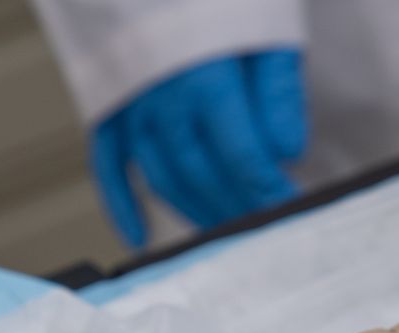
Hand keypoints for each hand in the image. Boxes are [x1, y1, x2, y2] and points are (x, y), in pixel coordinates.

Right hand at [92, 50, 306, 248]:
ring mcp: (130, 106)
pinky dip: (120, 204)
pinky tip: (141, 236)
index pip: (241, 156)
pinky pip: (106, 165)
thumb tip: (287, 151)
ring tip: (228, 227)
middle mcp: (161, 99)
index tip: (292, 208)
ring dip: (196, 210)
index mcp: (205, 77)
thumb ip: (278, 91)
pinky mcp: (108, 108)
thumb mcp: (268, 30)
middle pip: (201, 174)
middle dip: (237, 206)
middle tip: (266, 225)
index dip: (268, 190)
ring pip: (161, 177)